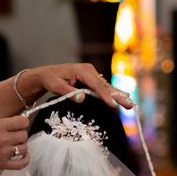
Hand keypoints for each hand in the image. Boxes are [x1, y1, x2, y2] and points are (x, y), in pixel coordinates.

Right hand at [0, 115, 29, 174]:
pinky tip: (23, 155)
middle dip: (20, 133)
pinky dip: (25, 159)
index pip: (22, 121)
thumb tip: (9, 123)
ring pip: (24, 147)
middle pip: (24, 134)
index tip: (19, 123)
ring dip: (21, 145)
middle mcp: (2, 139)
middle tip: (14, 134)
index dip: (22, 121)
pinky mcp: (2, 164)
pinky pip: (22, 163)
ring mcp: (3, 153)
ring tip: (15, 144)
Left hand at [19, 63, 133, 108]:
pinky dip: (111, 93)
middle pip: (105, 85)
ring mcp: (91, 74)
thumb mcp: (55, 86)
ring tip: (130, 103)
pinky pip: (102, 87)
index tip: (113, 105)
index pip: (95, 85)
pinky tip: (121, 98)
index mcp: (81, 70)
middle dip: (117, 96)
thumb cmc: (50, 79)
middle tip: (129, 105)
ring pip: (106, 86)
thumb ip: (68, 92)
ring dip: (117, 95)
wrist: (46, 74)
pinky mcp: (91, 79)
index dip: (105, 95)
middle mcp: (89, 70)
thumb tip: (82, 99)